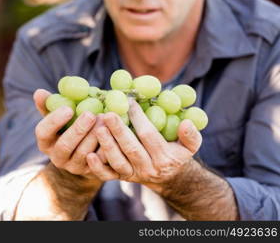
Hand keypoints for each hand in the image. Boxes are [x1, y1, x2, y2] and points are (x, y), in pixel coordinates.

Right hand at [34, 89, 108, 184]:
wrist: (85, 148)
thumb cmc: (69, 125)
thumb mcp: (59, 115)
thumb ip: (49, 104)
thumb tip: (39, 92)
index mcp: (45, 142)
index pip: (43, 133)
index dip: (54, 121)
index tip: (68, 108)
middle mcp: (57, 157)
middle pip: (65, 146)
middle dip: (78, 130)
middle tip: (90, 115)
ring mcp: (74, 167)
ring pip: (84, 154)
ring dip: (95, 136)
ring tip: (105, 119)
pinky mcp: (91, 172)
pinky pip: (100, 161)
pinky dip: (106, 147)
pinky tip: (113, 133)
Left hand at [86, 98, 202, 193]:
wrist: (168, 177)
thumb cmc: (177, 153)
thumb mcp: (190, 146)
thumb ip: (191, 135)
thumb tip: (186, 123)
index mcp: (165, 158)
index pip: (149, 135)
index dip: (139, 118)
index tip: (129, 101)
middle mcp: (148, 168)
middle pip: (131, 149)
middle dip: (119, 131)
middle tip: (108, 113)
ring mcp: (133, 175)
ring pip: (118, 162)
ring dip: (107, 145)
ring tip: (97, 128)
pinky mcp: (121, 178)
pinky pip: (108, 176)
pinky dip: (97, 168)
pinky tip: (89, 155)